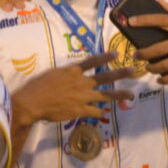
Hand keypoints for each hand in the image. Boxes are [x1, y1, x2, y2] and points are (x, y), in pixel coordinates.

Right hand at [11, 52, 134, 124]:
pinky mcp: (80, 110)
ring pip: (106, 96)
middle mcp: (81, 82)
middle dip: (120, 73)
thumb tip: (71, 75)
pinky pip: (95, 111)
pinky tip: (103, 113)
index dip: (105, 57)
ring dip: (119, 95)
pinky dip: (99, 112)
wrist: (33, 102)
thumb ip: (65, 75)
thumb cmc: (37, 86)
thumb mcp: (52, 74)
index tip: (117, 53)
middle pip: (105, 77)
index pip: (92, 62)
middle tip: (133, 71)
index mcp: (72, 71)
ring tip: (131, 94)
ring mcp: (82, 97)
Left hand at [127, 0, 167, 82]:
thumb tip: (158, 0)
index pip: (160, 20)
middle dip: (143, 53)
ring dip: (152, 68)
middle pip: (158, 48)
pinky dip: (164, 79)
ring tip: (146, 67)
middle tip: (135, 55)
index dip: (144, 20)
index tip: (130, 22)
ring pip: (165, 65)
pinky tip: (159, 79)